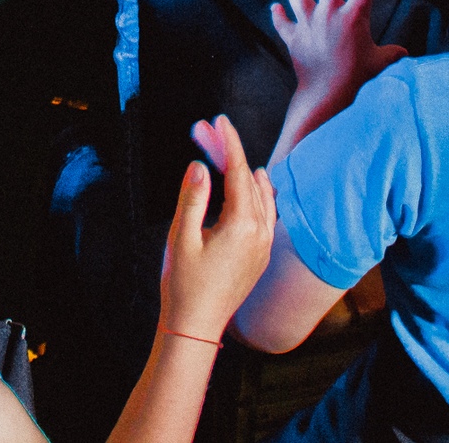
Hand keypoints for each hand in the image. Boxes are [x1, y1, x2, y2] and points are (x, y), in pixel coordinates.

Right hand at [161, 117, 276, 344]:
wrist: (196, 327)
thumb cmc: (185, 285)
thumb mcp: (182, 237)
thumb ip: (193, 197)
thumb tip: (200, 166)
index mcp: (243, 226)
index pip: (238, 172)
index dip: (228, 143)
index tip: (219, 121)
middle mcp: (261, 234)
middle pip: (249, 180)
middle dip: (229, 154)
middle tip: (208, 133)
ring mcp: (264, 247)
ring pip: (262, 197)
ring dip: (244, 173)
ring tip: (223, 154)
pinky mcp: (261, 257)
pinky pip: (266, 214)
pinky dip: (257, 194)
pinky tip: (251, 186)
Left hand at [270, 0, 406, 113]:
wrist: (326, 96)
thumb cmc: (357, 80)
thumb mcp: (380, 64)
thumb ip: (392, 54)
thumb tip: (406, 54)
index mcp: (353, 18)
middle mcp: (329, 15)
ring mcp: (309, 25)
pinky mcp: (294, 39)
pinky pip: (284, 24)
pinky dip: (279, 16)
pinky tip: (275, 6)